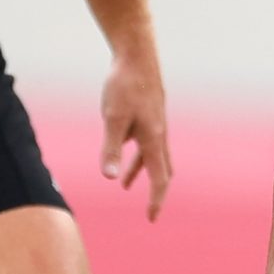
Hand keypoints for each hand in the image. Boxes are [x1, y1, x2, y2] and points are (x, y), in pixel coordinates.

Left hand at [100, 50, 172, 220]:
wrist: (136, 55)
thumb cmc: (124, 85)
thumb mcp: (112, 118)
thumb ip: (111, 149)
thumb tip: (110, 178)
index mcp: (153, 139)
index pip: (159, 178)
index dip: (156, 200)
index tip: (151, 218)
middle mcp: (159, 134)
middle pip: (163, 170)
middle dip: (157, 191)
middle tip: (151, 210)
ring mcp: (156, 124)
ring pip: (153, 156)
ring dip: (141, 172)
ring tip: (125, 186)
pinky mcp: (149, 115)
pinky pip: (146, 142)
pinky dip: (137, 154)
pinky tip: (121, 151)